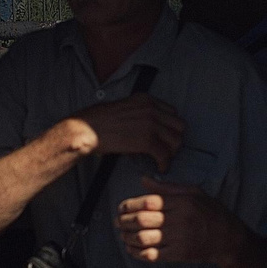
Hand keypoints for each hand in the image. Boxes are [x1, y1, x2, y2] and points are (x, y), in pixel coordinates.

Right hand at [62, 94, 184, 172]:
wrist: (87, 129)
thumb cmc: (98, 121)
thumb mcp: (122, 108)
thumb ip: (138, 114)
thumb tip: (145, 129)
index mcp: (146, 99)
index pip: (172, 112)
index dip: (170, 127)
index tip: (166, 136)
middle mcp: (151, 109)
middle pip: (179, 125)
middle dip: (175, 139)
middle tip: (167, 149)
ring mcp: (151, 124)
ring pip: (176, 140)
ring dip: (172, 152)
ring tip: (163, 159)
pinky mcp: (147, 140)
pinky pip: (165, 154)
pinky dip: (164, 163)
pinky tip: (160, 168)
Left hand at [115, 181, 244, 267]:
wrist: (228, 238)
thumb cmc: (210, 212)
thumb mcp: (194, 192)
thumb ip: (168, 187)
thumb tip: (144, 180)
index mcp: (182, 202)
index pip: (148, 202)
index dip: (130, 205)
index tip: (121, 208)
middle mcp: (180, 220)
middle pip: (142, 220)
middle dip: (125, 221)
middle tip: (118, 222)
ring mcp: (179, 238)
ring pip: (144, 238)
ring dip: (128, 237)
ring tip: (123, 235)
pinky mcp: (179, 254)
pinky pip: (152, 255)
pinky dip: (138, 253)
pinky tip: (132, 249)